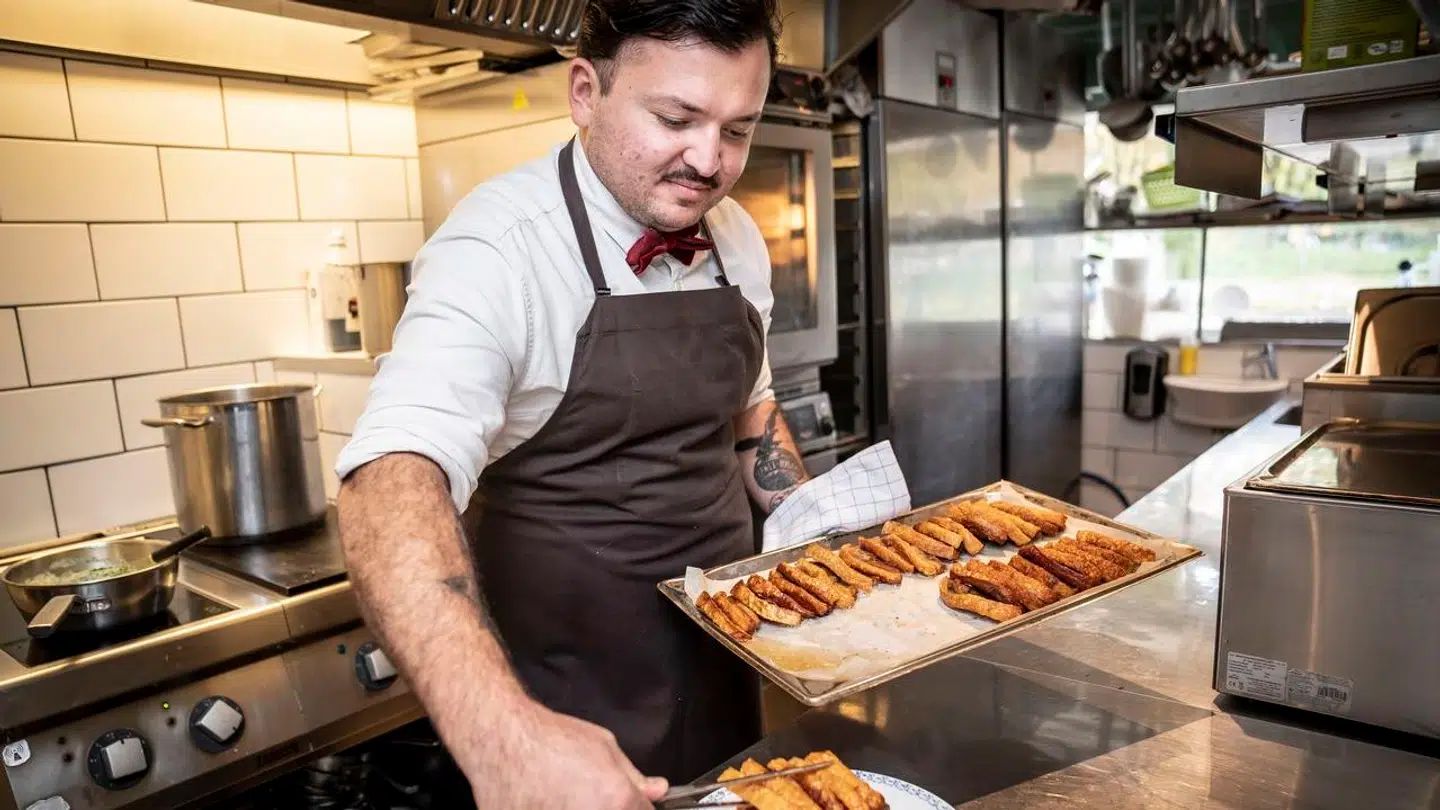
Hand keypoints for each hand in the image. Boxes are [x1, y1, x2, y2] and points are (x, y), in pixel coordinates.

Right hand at [464, 701, 668, 809]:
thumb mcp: (602, 745)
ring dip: (576, 808)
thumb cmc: (548, 740)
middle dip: (604, 806)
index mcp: (618, 802)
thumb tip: (655, 790)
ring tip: (558, 796)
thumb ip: (632, 775)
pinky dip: (549, 808)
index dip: (634, 805)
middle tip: (585, 795)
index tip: (625, 800)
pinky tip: (542, 801)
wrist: (501, 741)